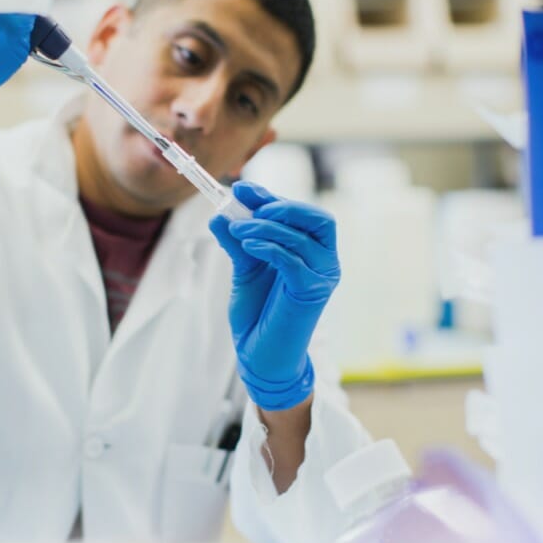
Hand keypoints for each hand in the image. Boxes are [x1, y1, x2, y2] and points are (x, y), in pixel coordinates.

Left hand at [209, 182, 339, 410]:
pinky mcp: (312, 293)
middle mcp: (324, 261)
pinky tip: (249, 246)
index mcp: (312, 251)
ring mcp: (322, 277)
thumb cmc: (257, 313)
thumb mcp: (245, 269)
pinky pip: (295, 261)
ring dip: (266, 228)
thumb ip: (236, 242)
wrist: (258, 354)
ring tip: (237, 231)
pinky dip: (271, 248)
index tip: (240, 188)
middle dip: (281, 207)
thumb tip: (218, 215)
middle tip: (247, 208)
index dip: (272, 197)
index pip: (301, 213)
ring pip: (302, 237)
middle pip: (318, 218)